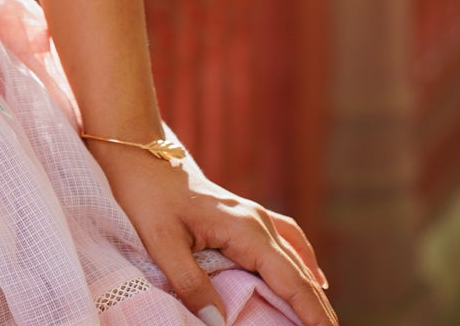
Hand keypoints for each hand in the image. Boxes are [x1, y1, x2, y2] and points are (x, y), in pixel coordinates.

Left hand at [89, 140, 336, 325]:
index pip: (289, 279)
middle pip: (299, 271)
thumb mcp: (161, 242)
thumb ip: (191, 284)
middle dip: (317, 306)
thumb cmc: (146, 195)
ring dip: (311, 287)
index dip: (311, 311)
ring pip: (295, 256)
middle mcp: (256, 220)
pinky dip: (303, 259)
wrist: (137, 152)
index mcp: (243, 228)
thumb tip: (219, 324)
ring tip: (323, 319)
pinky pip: (286, 238)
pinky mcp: (242, 213)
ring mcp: (252, 214)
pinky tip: (312, 273)